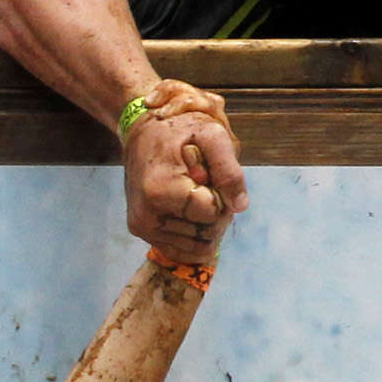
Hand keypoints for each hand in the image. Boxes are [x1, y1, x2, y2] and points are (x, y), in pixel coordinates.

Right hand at [119, 79, 247, 252]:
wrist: (143, 131)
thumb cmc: (179, 130)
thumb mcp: (211, 136)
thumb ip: (229, 171)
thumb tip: (240, 206)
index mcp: (161, 191)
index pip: (212, 214)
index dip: (222, 197)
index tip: (211, 177)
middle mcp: (147, 215)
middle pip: (205, 233)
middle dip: (215, 214)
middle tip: (205, 186)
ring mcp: (142, 226)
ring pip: (195, 246)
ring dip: (204, 224)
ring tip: (194, 195)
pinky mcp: (140, 230)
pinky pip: (178, 250)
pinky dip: (192, 235)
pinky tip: (190, 212)